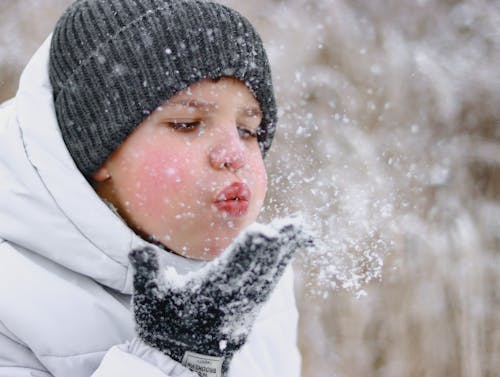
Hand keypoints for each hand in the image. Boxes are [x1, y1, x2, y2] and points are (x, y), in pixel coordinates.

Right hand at [129, 218, 312, 376]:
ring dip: (284, 254)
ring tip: (298, 231)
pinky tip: (287, 253)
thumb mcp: (147, 299)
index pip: (230, 269)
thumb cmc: (163, 328)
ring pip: (268, 278)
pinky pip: (269, 286)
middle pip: (257, 271)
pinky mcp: (251, 312)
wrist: (181, 365)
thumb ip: (144, 271)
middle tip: (294, 225)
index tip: (264, 233)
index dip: (248, 251)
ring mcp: (245, 309)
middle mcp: (231, 303)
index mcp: (207, 296)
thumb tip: (139, 249)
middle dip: (276, 247)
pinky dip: (280, 267)